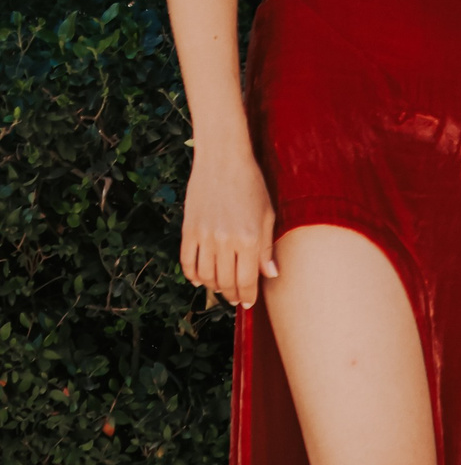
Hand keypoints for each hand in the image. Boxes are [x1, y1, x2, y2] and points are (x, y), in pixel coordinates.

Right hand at [180, 143, 276, 307]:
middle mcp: (225, 241)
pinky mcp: (188, 230)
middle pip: (225, 282)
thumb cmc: (252, 185)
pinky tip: (199, 278)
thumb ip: (267, 248)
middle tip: (236, 298)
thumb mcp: (268, 215)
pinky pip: (187, 262)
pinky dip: (192, 275)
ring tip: (221, 288)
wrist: (223, 161)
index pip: (248, 280)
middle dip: (232, 295)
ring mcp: (204, 237)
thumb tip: (270, 274)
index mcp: (249, 239)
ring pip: (205, 276)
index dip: (248, 295)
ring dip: (213, 287)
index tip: (249, 303)